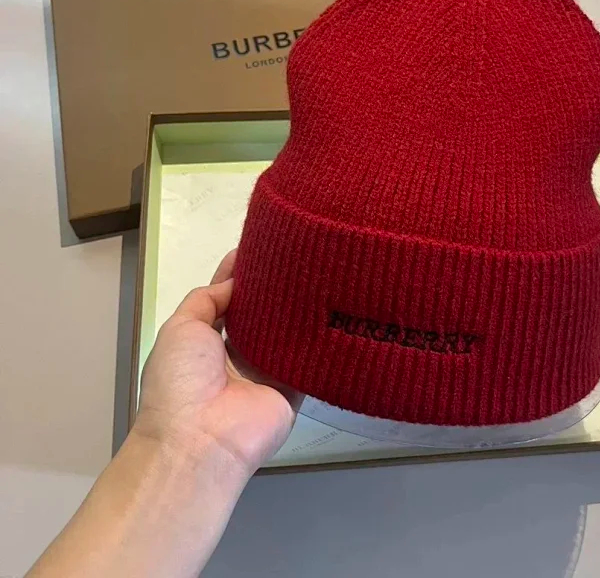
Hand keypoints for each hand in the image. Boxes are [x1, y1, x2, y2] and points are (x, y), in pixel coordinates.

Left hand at [134, 250, 297, 478]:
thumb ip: (206, 299)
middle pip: (260, 313)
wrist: (200, 441)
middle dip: (273, 286)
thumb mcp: (181, 327)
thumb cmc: (181, 380)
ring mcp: (266, 371)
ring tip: (319, 269)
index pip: (228, 299)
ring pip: (285, 331)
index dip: (241, 274)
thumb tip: (236, 281)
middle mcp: (236, 354)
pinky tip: (333, 304)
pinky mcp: (293, 386)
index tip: (263, 244)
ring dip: (296, 306)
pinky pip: (307, 357)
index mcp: (206, 341)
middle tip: (299, 252)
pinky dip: (317, 336)